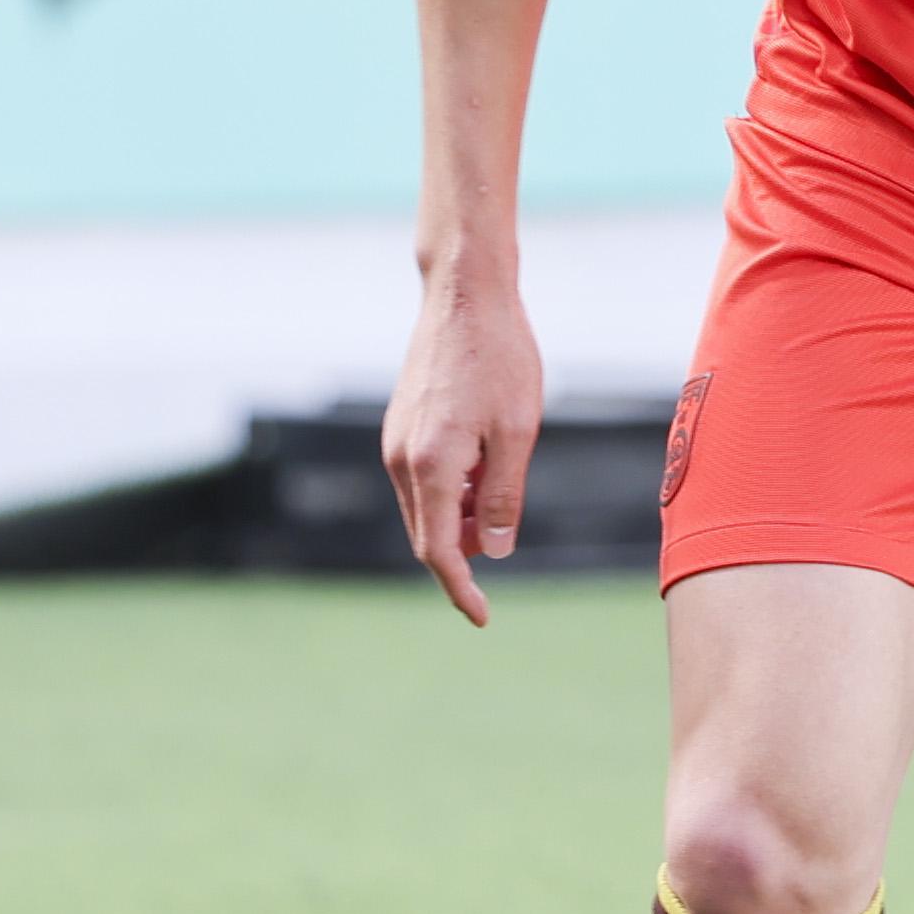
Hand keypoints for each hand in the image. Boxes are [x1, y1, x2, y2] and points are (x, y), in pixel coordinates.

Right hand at [381, 271, 544, 625]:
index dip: (460, 590)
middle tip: (505, 538)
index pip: (439, 551)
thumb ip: (504, 496)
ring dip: (459, 520)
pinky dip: (449, 493)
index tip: (481, 617)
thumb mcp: (517, 433)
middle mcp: (401, 459)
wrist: (465, 295)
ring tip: (501, 494)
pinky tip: (481, 470)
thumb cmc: (501, 358)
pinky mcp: (400, 425)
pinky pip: (420, 479)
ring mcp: (395, 441)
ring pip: (424, 507)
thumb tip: (496, 552)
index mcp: (431, 465)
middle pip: (428, 534)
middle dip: (464, 553)